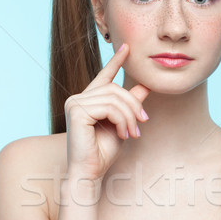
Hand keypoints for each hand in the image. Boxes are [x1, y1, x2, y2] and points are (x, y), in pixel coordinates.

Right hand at [64, 42, 150, 180]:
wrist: (90, 172)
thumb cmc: (103, 152)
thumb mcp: (122, 124)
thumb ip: (130, 104)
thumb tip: (146, 85)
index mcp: (88, 100)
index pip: (104, 76)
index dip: (116, 61)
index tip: (126, 47)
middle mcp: (78, 98)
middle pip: (116, 89)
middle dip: (134, 106)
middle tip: (142, 124)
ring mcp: (75, 103)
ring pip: (115, 98)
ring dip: (129, 116)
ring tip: (132, 133)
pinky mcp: (77, 111)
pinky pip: (109, 107)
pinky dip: (121, 120)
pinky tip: (122, 134)